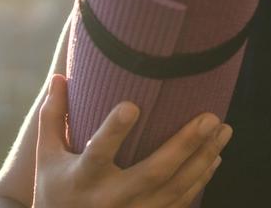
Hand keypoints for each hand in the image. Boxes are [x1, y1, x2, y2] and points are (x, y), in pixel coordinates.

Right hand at [33, 74, 230, 207]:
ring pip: (175, 189)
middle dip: (184, 145)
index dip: (114, 131)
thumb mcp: (47, 156)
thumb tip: (60, 76)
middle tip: (210, 117)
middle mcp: (109, 199)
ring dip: (203, 159)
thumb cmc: (55, 191)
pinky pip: (180, 203)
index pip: (98, 153)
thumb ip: (54, 116)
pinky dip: (200, 180)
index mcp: (81, 178)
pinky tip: (215, 157)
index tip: (133, 105)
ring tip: (223, 130)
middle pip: (152, 173)